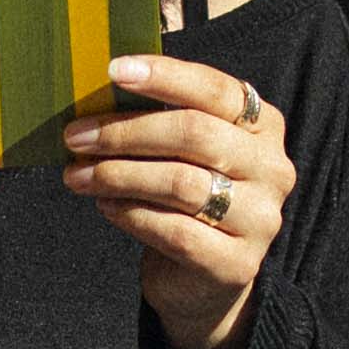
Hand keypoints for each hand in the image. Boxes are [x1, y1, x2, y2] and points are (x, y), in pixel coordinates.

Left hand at [61, 52, 291, 348]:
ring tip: (77, 175)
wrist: (203, 278)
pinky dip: (131, 214)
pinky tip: (103, 204)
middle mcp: (272, 169)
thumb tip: (100, 90)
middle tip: (76, 136)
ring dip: (118, 175)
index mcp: (264, 127)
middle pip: (195, 134)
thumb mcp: (183, 151)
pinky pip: (175, 232)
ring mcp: (260, 219)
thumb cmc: (185, 198)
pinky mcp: (237, 264)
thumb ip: (162, 119)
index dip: (165, 77)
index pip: (216, 90)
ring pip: (181, 183)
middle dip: (126, 132)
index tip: (114, 70)